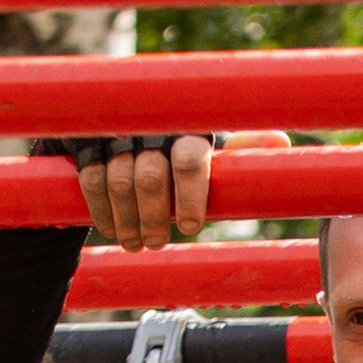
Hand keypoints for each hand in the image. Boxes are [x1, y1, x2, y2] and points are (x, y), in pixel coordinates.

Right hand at [42, 133, 219, 252]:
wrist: (116, 119)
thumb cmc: (174, 145)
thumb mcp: (204, 145)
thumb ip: (233, 153)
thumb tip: (276, 149)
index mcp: (185, 124)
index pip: (189, 159)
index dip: (190, 196)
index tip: (189, 226)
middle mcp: (149, 122)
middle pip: (151, 178)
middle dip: (154, 218)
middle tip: (156, 242)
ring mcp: (114, 129)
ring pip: (120, 183)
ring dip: (128, 222)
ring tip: (135, 243)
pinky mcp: (85, 138)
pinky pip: (92, 180)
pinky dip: (103, 211)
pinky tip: (111, 229)